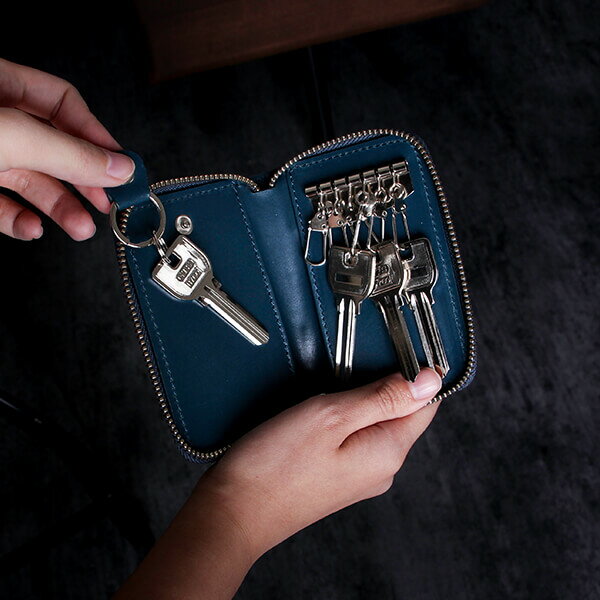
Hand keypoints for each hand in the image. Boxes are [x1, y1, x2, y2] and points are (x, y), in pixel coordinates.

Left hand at [0, 58, 134, 240]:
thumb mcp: (13, 137)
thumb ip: (69, 154)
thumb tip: (119, 166)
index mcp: (0, 85)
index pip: (63, 102)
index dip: (96, 135)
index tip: (121, 166)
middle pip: (53, 147)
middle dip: (83, 180)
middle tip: (110, 202)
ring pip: (29, 179)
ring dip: (59, 207)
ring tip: (81, 227)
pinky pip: (0, 203)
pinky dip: (19, 220)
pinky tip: (33, 228)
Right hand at [114, 369, 441, 598]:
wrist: (234, 512)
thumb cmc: (276, 466)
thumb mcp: (332, 416)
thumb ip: (384, 396)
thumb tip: (429, 379)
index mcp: (388, 452)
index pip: (426, 404)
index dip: (413, 374)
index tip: (384, 357)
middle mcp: (382, 469)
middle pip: (401, 413)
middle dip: (379, 387)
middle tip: (340, 379)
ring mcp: (360, 476)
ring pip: (375, 423)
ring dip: (357, 403)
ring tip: (323, 401)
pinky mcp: (338, 477)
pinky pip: (355, 438)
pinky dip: (342, 420)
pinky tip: (316, 419)